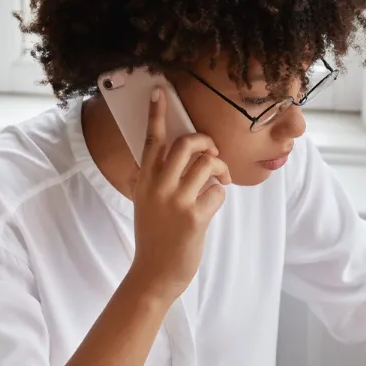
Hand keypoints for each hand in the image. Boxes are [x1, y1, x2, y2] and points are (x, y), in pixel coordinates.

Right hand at [129, 88, 229, 303]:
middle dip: (205, 142)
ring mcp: (176, 201)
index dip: (157, 114)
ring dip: (219, 170)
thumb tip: (185, 158)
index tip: (160, 91)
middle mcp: (158, 186)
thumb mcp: (146, 203)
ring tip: (219, 181)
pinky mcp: (194, 217)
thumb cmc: (154, 237)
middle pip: (186, 144)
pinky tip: (211, 207)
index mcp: (144, 180)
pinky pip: (218, 191)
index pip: (151, 140)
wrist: (153, 274)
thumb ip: (157, 180)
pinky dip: (220, 195)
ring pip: (207, 165)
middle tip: (212, 154)